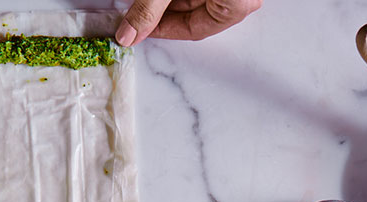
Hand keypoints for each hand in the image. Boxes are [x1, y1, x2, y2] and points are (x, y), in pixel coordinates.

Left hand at [115, 0, 261, 46]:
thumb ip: (148, 9)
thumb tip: (128, 33)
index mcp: (237, 4)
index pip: (193, 30)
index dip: (161, 29)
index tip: (137, 28)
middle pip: (192, 14)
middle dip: (161, 13)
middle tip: (135, 13)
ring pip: (193, 0)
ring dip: (166, 1)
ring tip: (143, 0)